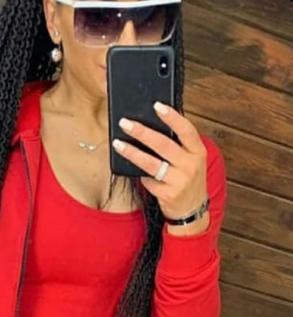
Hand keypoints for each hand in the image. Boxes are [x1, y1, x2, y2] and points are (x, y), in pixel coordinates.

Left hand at [112, 102, 208, 227]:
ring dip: (132, 152)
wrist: (192, 210)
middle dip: (142, 132)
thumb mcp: (191, 160)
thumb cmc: (188, 179)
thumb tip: (151, 127)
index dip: (172, 117)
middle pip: (163, 145)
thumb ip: (179, 145)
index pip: (186, 130)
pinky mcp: (168, 194)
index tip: (156, 106)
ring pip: (151, 164)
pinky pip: (148, 181)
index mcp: (198, 151)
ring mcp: (179, 181)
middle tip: (126, 123)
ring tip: (118, 144)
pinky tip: (135, 171)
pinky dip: (140, 175)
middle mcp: (190, 165)